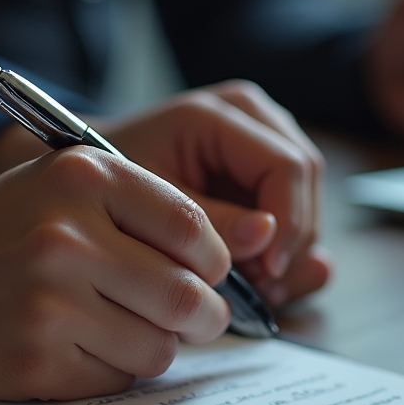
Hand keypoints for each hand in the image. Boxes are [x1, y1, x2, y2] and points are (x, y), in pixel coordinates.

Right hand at [0, 150, 233, 400]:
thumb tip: (229, 262)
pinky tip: (79, 349)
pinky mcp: (35, 361)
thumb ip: (139, 210)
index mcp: (84, 179)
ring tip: (121, 330)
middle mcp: (68, 236)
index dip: (213, 261)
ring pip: (159, 348)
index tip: (204, 274)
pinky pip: (117, 380)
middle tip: (195, 320)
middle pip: (188, 299)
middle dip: (204, 318)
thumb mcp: (60, 188)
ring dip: (155, 347)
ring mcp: (50, 304)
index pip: (195, 229)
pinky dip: (113, 371)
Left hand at [93, 82, 330, 307]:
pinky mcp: (267, 179)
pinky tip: (260, 281)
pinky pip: (296, 217)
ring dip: (293, 252)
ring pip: (309, 201)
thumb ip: (208, 222)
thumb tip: (267, 237)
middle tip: (265, 288)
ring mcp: (266, 147)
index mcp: (225, 115)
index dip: (289, 223)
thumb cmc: (112, 187)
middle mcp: (256, 121)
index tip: (268, 272)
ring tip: (258, 289)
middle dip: (294, 241)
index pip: (287, 167)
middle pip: (307, 182)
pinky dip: (285, 254)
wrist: (94, 185)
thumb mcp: (150, 206)